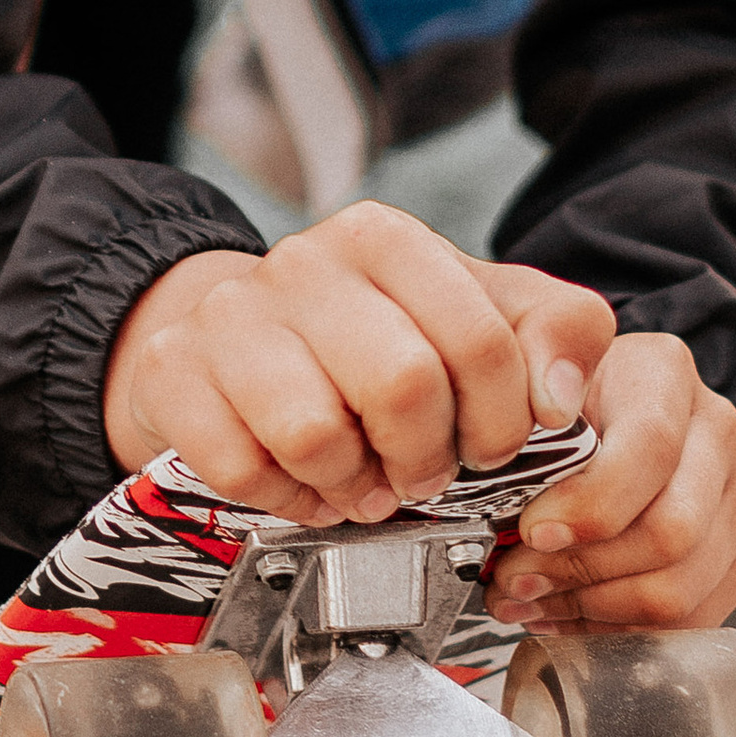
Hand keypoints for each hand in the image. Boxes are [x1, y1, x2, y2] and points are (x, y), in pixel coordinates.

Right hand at [102, 202, 615, 525]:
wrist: (237, 338)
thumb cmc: (377, 337)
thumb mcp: (480, 313)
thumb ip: (558, 332)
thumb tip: (562, 398)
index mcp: (384, 237)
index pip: (481, 340)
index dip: (501, 420)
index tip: (491, 445)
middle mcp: (303, 260)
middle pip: (402, 385)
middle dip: (427, 457)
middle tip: (424, 474)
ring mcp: (230, 314)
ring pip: (314, 433)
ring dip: (351, 486)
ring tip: (360, 481)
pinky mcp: (174, 370)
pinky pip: (242, 469)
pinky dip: (284, 499)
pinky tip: (301, 483)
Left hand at [483, 334, 735, 630]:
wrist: (612, 409)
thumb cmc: (565, 401)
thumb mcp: (536, 388)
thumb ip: (523, 430)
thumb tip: (502, 512)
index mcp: (664, 374)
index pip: (649, 447)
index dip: (591, 504)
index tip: (533, 531)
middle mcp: (715, 431)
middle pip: (670, 531)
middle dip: (581, 570)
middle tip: (515, 580)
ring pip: (680, 586)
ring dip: (593, 609)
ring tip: (533, 602)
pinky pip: (690, 619)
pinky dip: (621, 631)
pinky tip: (570, 615)